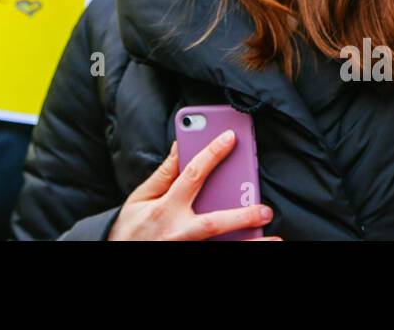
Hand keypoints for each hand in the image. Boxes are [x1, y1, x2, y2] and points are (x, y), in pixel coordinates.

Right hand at [108, 132, 277, 240]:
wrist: (118, 255)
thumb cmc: (131, 226)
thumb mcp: (140, 197)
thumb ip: (164, 174)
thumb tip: (181, 146)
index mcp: (165, 209)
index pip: (192, 176)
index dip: (212, 154)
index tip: (231, 137)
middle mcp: (178, 232)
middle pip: (213, 223)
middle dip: (241, 216)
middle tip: (265, 209)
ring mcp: (185, 248)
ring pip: (221, 247)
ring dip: (250, 244)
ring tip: (275, 238)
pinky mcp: (190, 256)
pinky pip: (217, 254)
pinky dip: (237, 249)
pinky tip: (259, 243)